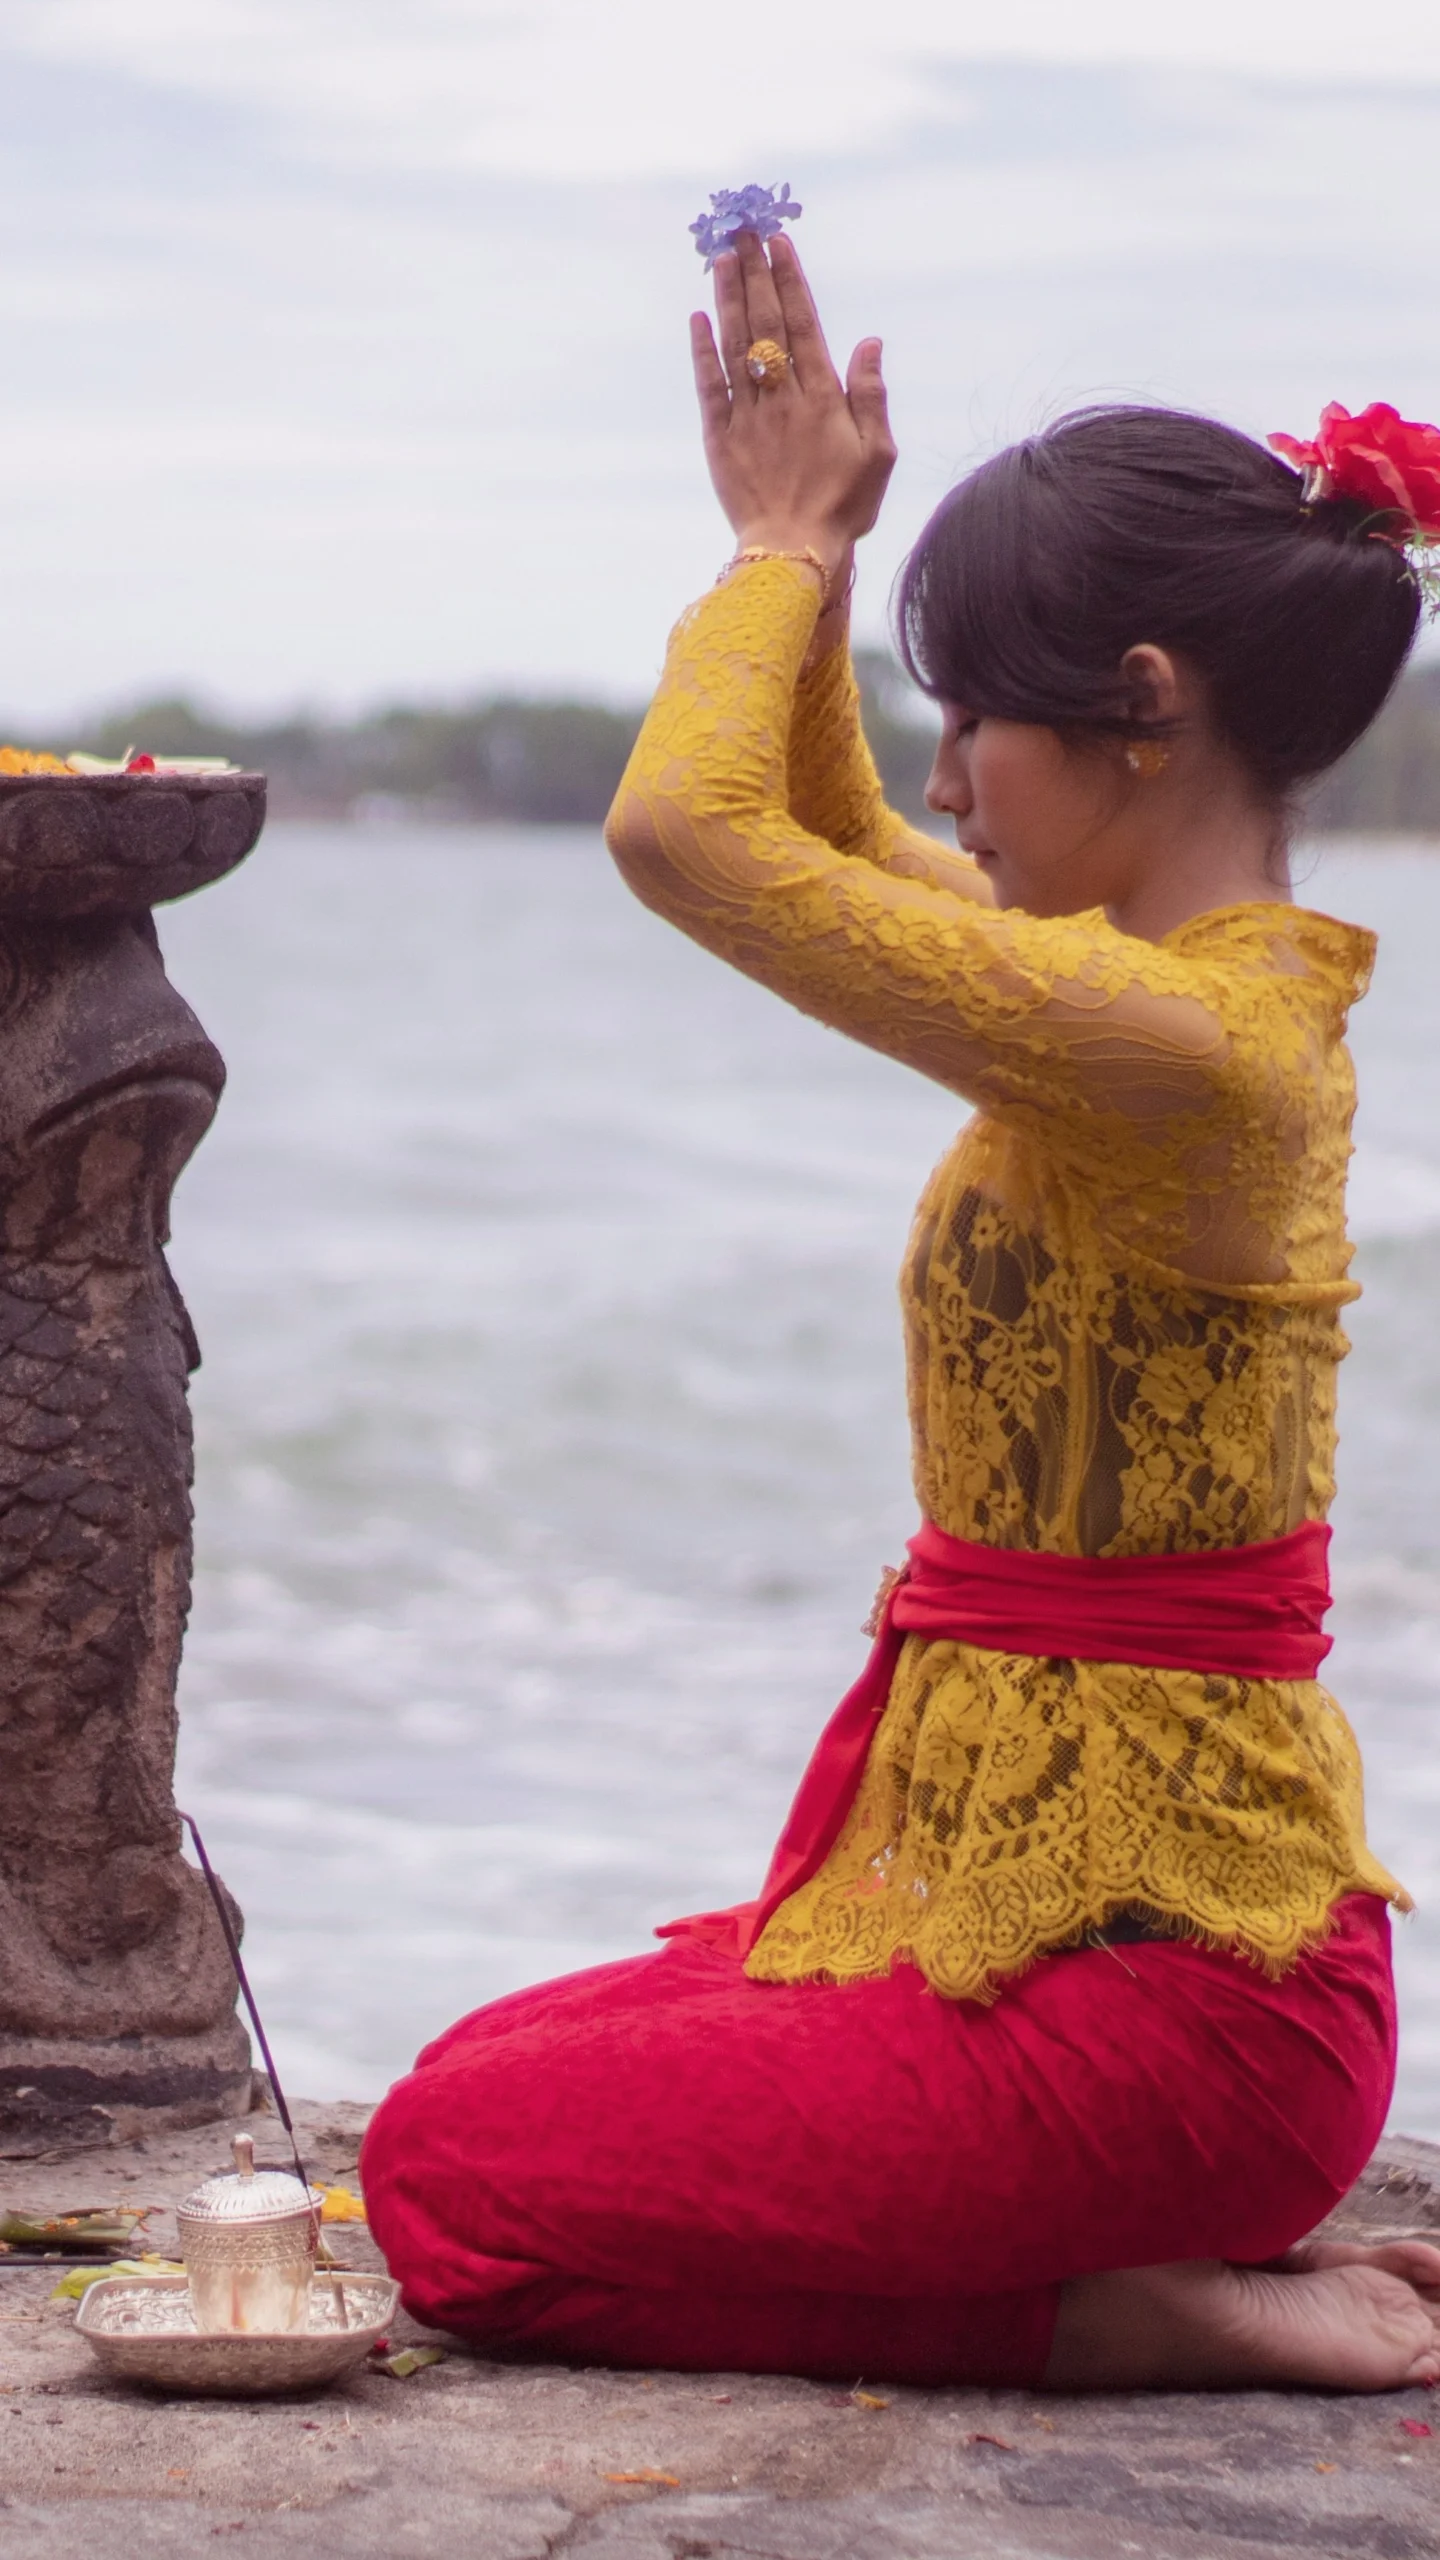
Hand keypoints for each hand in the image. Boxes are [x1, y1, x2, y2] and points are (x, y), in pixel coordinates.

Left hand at [690, 232, 895, 576]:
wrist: (794, 553)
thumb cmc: (843, 507)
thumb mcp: (877, 454)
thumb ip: (870, 395)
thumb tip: (869, 341)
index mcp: (823, 397)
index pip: (803, 324)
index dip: (790, 280)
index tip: (779, 242)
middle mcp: (783, 398)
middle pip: (766, 323)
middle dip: (755, 273)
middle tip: (744, 229)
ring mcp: (749, 416)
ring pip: (736, 345)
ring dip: (728, 297)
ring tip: (722, 256)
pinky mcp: (721, 439)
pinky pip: (709, 386)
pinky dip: (703, 350)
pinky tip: (699, 317)